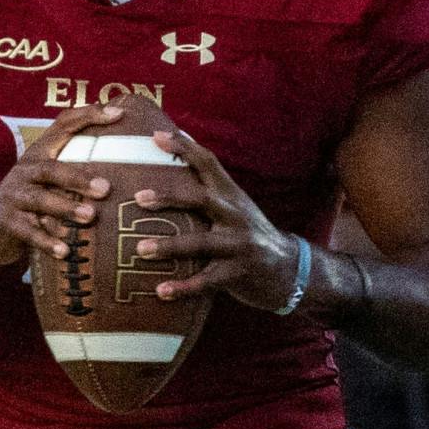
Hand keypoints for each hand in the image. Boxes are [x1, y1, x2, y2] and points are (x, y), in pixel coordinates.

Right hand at [0, 103, 122, 268]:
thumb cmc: (32, 197)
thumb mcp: (48, 177)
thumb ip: (75, 166)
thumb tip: (124, 159)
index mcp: (40, 152)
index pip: (63, 125)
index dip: (89, 116)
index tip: (118, 114)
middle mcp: (26, 170)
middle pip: (51, 169)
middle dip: (78, 178)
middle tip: (105, 189)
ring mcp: (14, 195)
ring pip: (40, 200)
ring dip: (66, 209)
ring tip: (89, 218)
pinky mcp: (8, 221)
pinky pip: (29, 232)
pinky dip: (47, 241)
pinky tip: (65, 251)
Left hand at [130, 128, 301, 312]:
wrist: (290, 269)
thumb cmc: (249, 234)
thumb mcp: (235, 207)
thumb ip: (209, 190)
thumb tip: (173, 164)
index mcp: (231, 195)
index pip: (207, 163)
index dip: (183, 147)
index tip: (155, 136)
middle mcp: (235, 215)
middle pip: (201, 199)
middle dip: (169, 197)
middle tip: (138, 197)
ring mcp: (238, 245)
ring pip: (201, 243)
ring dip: (170, 246)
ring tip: (140, 249)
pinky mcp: (238, 274)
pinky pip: (206, 282)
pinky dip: (183, 287)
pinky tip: (161, 292)